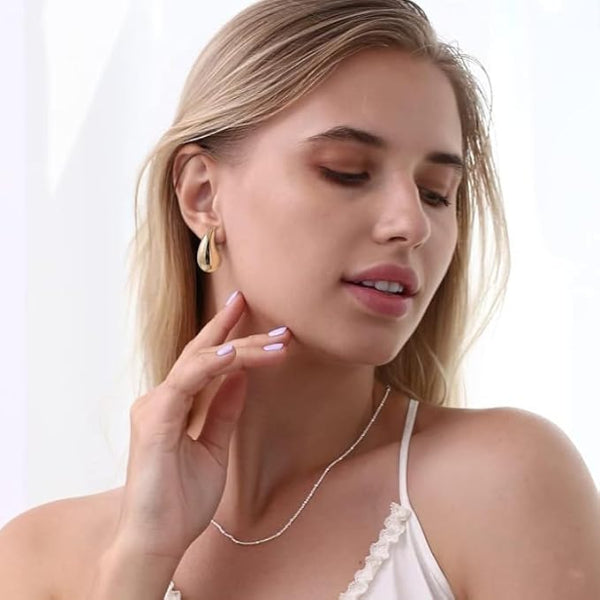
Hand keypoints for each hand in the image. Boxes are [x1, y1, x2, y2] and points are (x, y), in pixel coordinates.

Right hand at [114, 290, 290, 559]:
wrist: (158, 541)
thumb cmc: (181, 500)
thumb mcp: (214, 447)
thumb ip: (223, 411)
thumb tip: (241, 378)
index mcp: (174, 405)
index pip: (202, 360)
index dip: (224, 333)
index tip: (244, 309)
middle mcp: (162, 399)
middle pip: (200, 353)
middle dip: (230, 326)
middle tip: (257, 304)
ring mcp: (156, 407)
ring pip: (200, 362)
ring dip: (238, 346)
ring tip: (274, 339)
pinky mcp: (155, 421)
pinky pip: (185, 383)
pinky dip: (210, 365)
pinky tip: (234, 354)